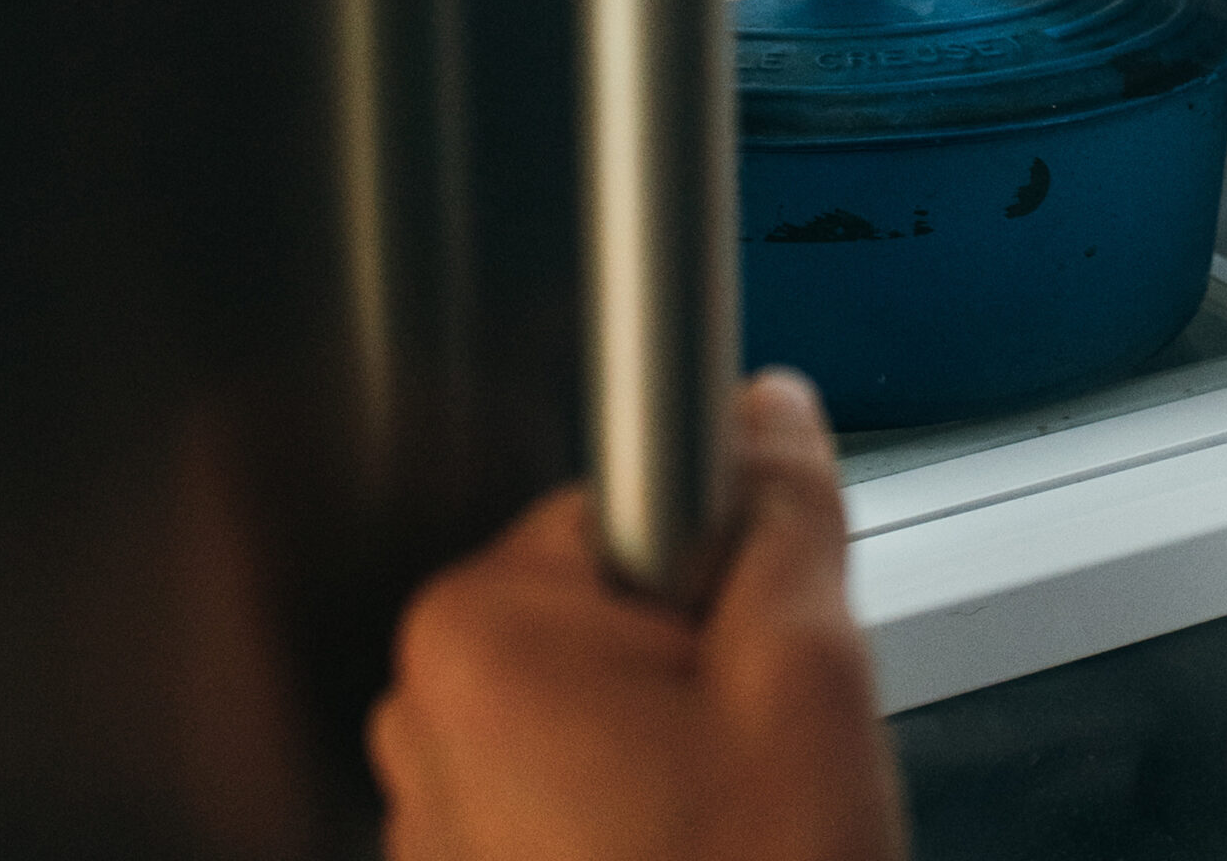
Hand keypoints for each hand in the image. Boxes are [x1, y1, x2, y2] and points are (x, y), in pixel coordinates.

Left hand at [370, 372, 905, 860]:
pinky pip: (564, 791)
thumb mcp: (804, 672)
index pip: (631, 497)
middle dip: (696, 652)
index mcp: (480, 633)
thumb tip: (761, 407)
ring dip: (669, 743)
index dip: (721, 558)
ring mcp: (433, 822)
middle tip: (750, 749)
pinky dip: (632, 814)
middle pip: (608, 600)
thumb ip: (780, 508)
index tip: (748, 635)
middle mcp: (422, 721)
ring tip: (721, 828)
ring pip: (595, 704)